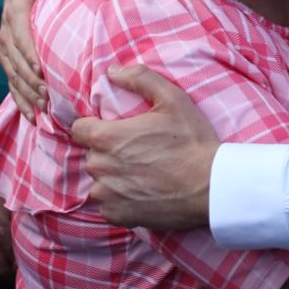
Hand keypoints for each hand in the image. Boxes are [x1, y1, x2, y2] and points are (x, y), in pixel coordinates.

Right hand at [0, 0, 53, 119]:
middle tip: (48, 96)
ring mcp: (5, 49)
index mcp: (15, 9)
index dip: (29, 53)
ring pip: (13, 76)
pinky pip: (12, 84)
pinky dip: (21, 102)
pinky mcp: (8, 61)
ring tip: (44, 108)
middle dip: (31, 80)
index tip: (41, 69)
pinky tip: (33, 118)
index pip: (20, 34)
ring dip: (27, 94)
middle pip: (16, 61)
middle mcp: (6, 32)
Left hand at [71, 64, 219, 229]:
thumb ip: (140, 78)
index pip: (78, 128)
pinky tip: (144, 191)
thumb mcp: (172, 99)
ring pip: (99, 181)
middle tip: (136, 150)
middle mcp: (99, 167)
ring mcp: (107, 195)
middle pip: (91, 154)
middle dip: (107, 151)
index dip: (93, 125)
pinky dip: (121, 199)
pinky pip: (109, 204)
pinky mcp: (118, 216)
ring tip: (141, 172)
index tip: (113, 128)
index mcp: (106, 137)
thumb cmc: (191, 140)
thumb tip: (113, 72)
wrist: (210, 186)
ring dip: (113, 177)